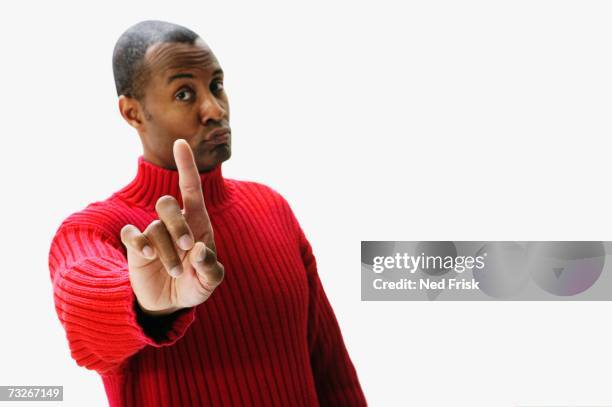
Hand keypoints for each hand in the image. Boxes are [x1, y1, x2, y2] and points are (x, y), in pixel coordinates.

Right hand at [120, 139, 224, 315]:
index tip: (180, 143)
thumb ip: (210, 267)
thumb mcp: (210, 281)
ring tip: (176, 273)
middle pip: (167, 204)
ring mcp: (153, 233)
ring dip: (166, 251)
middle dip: (177, 224)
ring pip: (153, 228)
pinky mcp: (136, 246)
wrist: (171, 303)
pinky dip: (138, 242)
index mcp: (197, 223)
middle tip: (187, 246)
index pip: (191, 189)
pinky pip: (130, 233)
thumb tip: (199, 249)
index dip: (186, 166)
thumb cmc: (196, 283)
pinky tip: (147, 255)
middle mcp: (174, 223)